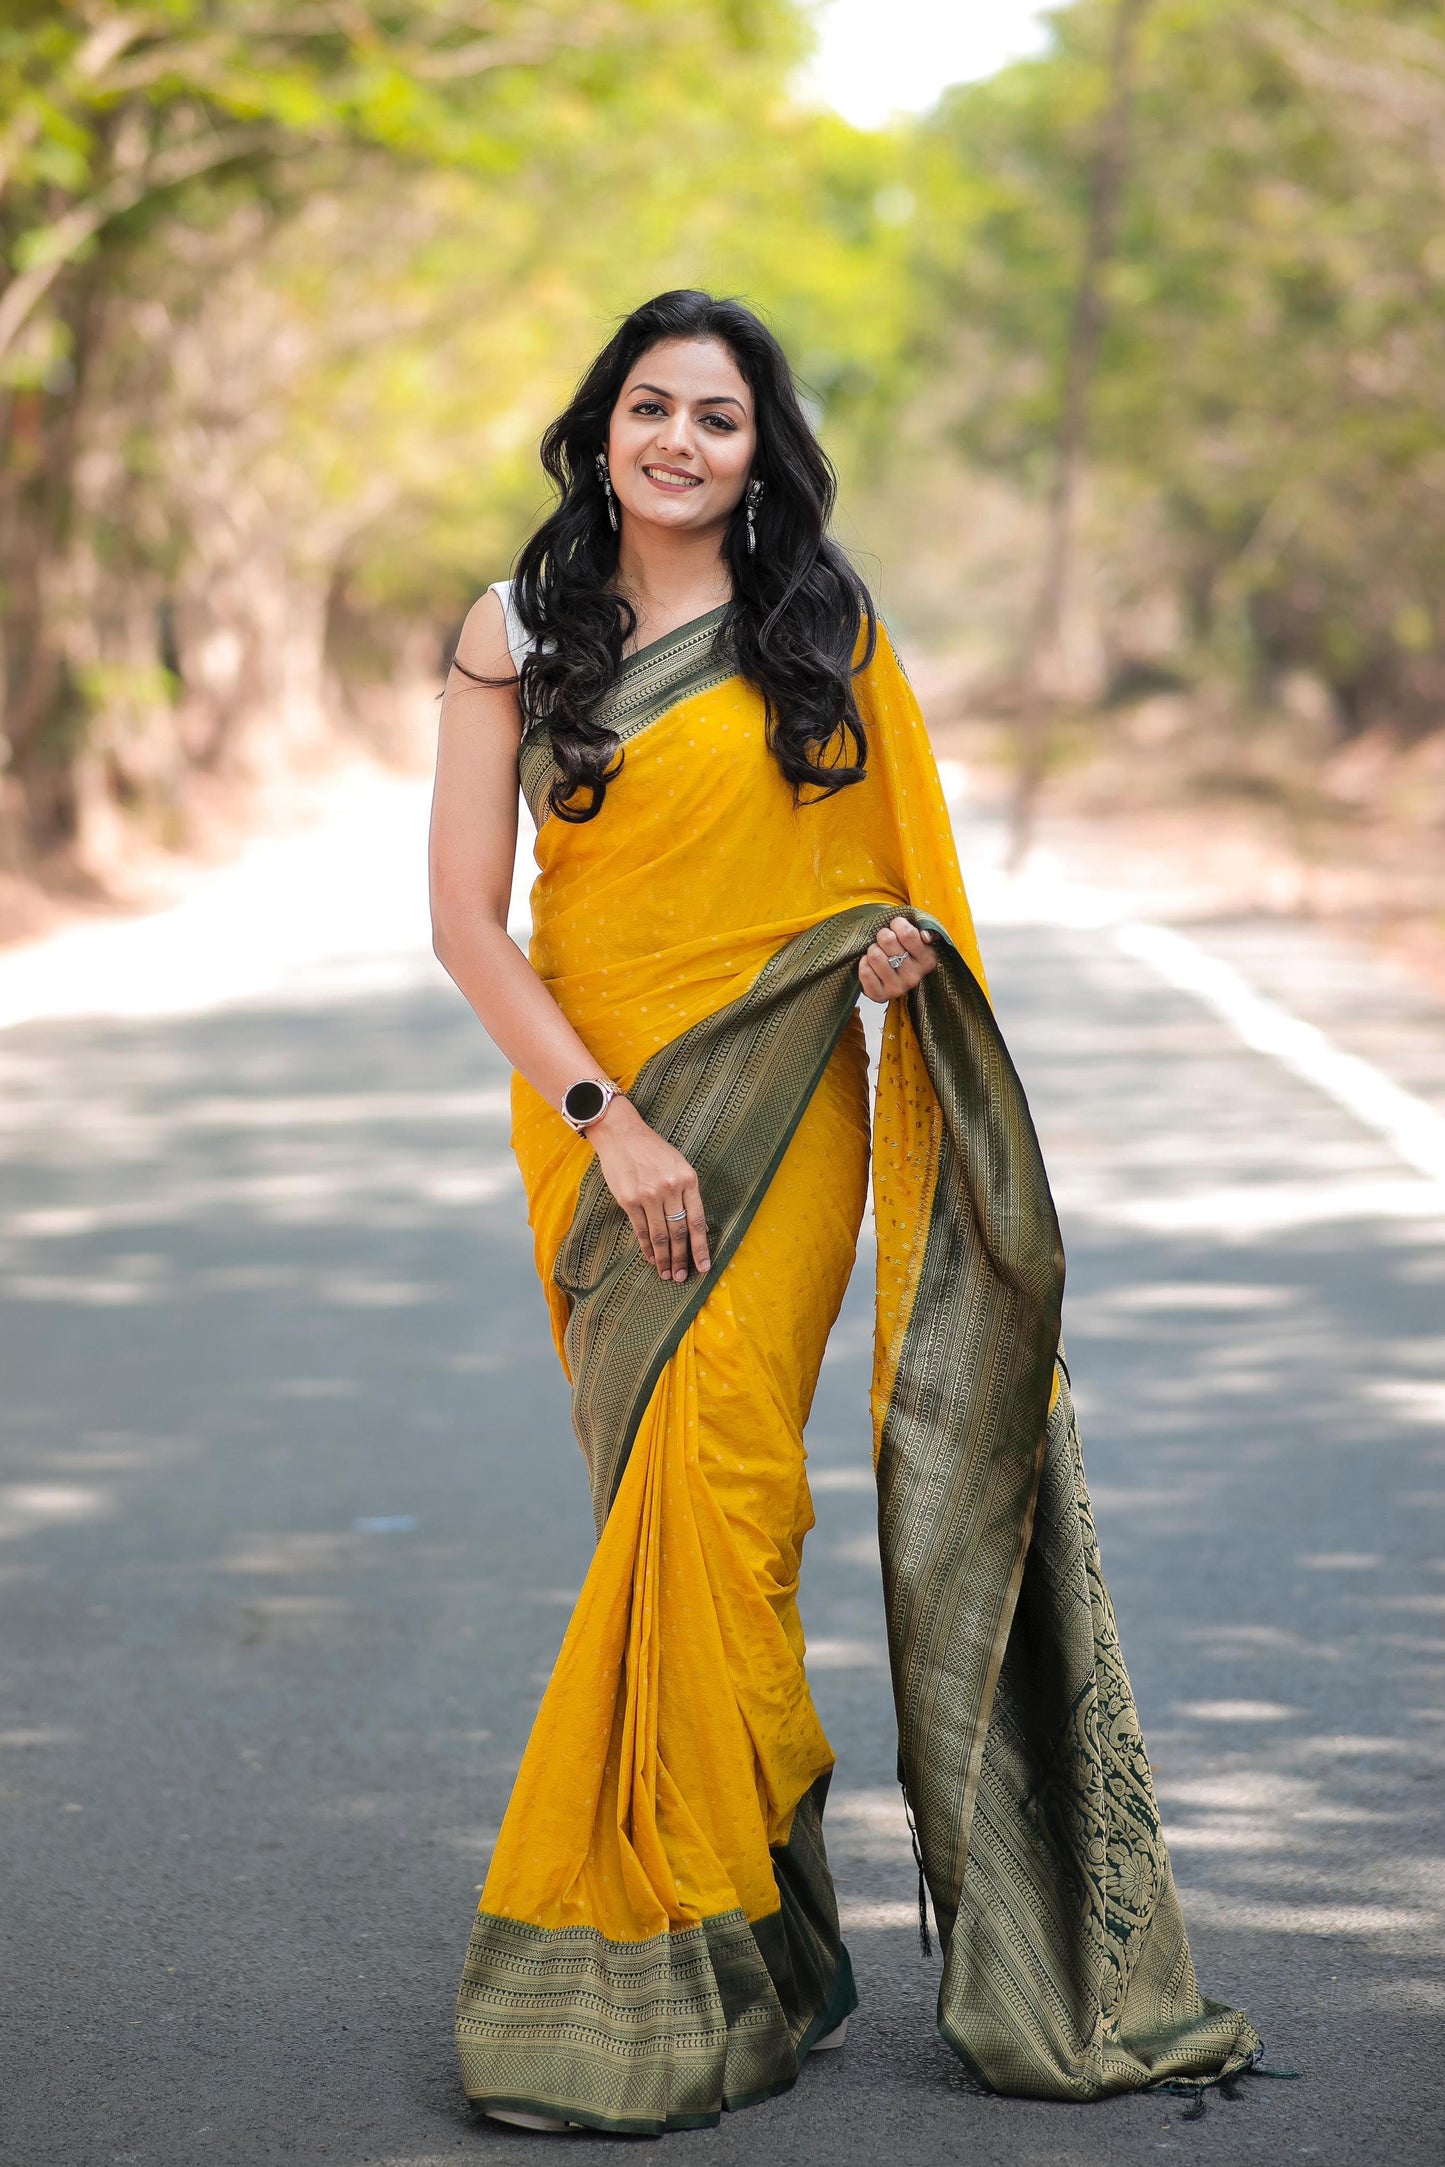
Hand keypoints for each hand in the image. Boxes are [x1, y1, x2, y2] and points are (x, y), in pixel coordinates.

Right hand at [588, 1097, 709, 1282]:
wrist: (623, 1135)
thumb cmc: (653, 1150)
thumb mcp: (678, 1165)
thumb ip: (687, 1192)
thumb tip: (694, 1226)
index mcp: (688, 1180)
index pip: (697, 1222)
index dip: (701, 1248)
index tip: (704, 1268)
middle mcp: (670, 1189)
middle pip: (679, 1232)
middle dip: (681, 1258)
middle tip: (682, 1277)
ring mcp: (649, 1195)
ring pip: (660, 1235)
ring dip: (664, 1258)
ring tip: (667, 1274)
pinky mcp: (629, 1200)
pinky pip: (641, 1230)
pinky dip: (647, 1247)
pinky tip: (651, 1258)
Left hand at [859, 915, 936, 1002]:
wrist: (891, 978)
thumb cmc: (904, 953)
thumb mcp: (918, 940)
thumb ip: (924, 931)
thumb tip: (925, 936)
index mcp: (927, 960)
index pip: (908, 934)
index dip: (897, 924)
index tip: (896, 927)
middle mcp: (913, 977)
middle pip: (888, 940)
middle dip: (883, 935)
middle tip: (885, 940)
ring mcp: (897, 988)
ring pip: (874, 955)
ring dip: (873, 949)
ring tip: (879, 953)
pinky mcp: (879, 995)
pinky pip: (865, 971)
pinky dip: (864, 963)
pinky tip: (871, 965)